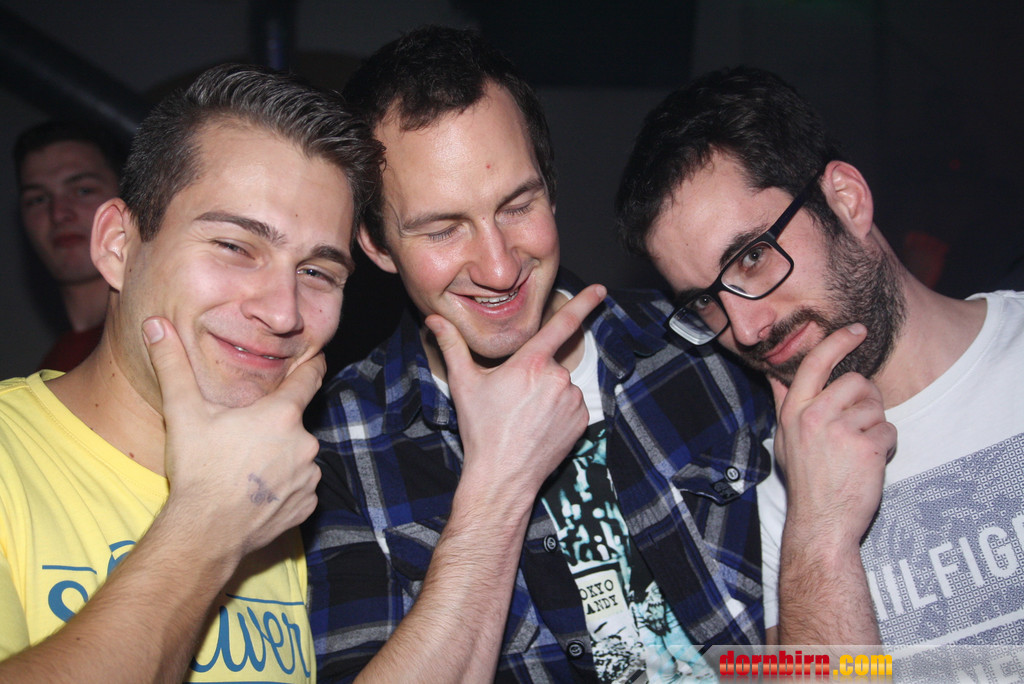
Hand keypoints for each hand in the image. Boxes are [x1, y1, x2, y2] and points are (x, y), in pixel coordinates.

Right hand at [142, 317, 323, 558]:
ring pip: (296, 456)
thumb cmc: (197, 470)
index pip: (309, 378)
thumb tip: (155, 324)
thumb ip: (173, 365)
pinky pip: (298, 487)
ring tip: (243, 468)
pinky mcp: (307, 505)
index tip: (315, 359)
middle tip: (241, 438)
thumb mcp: (183, 413)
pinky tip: (254, 492)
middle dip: (273, 426)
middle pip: (293, 423)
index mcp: (282, 414)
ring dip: (278, 457)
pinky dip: (281, 487)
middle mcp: (305, 442)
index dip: (311, 366)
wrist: (204, 533)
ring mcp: (309, 476)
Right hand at [424, 284, 606, 499]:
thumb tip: (434, 320)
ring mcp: (572, 400)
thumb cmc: (481, 429)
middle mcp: (556, 378)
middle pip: (549, 364)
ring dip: (548, 395)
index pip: (562, 324)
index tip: (600, 290)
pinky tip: (540, 427)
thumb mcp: (463, 384)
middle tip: (513, 402)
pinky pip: (572, 406)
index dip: (583, 303)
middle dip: (534, 376)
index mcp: (530, 363)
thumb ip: (452, 346)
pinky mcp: (582, 421)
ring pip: (561, 386)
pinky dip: (559, 412)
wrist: (503, 475)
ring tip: (524, 418)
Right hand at [770, 324, 895, 547]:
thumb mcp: (785, 439)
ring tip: (859, 450)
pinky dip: (887, 446)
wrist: (821, 522)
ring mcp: (840, 431)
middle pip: (856, 381)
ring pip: (876, 407)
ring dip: (876, 426)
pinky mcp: (866, 448)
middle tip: (860, 423)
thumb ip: (785, 405)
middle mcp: (814, 416)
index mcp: (794, 412)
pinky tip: (869, 463)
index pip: (815, 363)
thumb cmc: (806, 481)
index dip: (838, 341)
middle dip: (867, 398)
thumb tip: (775, 377)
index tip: (857, 330)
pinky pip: (890, 431)